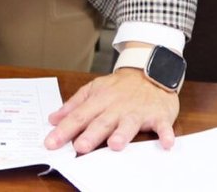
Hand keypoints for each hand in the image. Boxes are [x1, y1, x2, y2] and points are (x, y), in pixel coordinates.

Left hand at [45, 68, 179, 153]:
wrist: (151, 70)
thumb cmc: (121, 85)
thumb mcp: (94, 89)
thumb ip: (73, 105)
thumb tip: (53, 119)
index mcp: (100, 100)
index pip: (79, 116)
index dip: (64, 130)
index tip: (51, 143)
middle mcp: (117, 107)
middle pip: (102, 122)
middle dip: (91, 135)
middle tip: (80, 146)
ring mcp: (137, 111)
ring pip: (129, 123)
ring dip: (123, 134)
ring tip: (115, 144)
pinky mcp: (158, 115)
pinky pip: (162, 125)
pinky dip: (165, 134)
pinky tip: (165, 143)